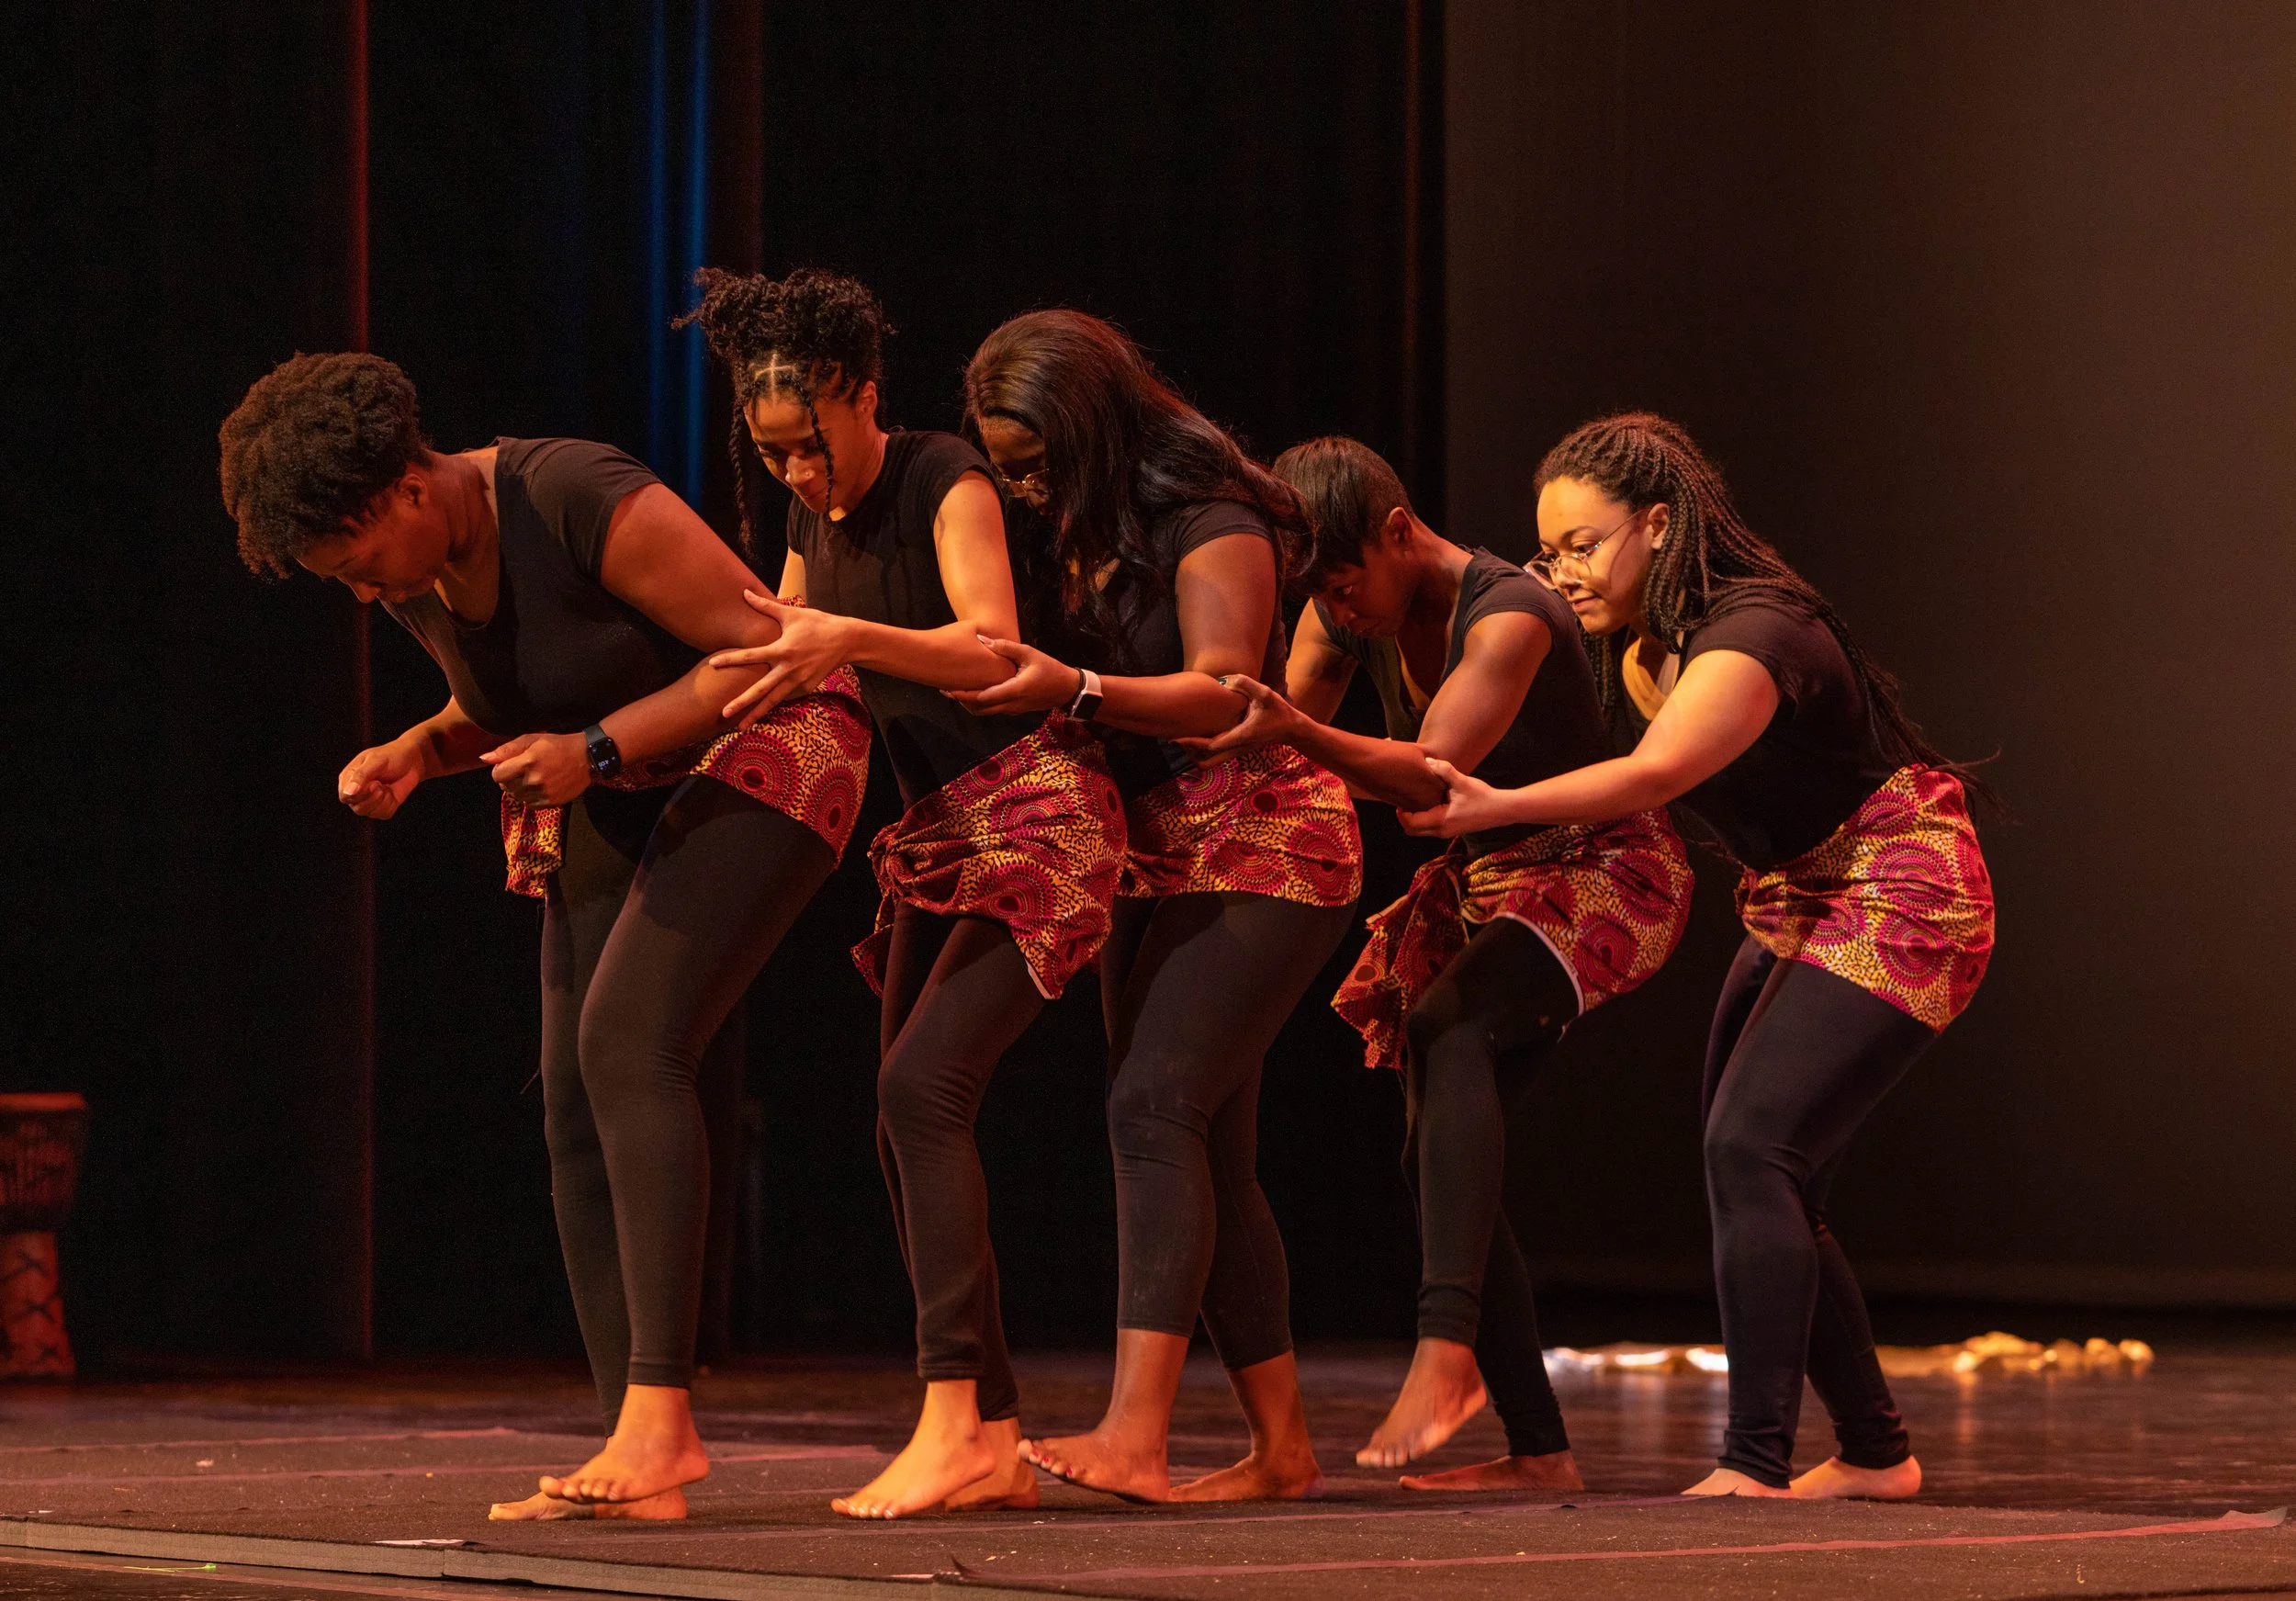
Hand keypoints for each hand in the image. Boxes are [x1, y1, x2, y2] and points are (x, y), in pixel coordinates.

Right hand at [337, 740, 426, 819]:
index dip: (358, 795)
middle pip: (358, 808)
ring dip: (383, 800)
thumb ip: (360, 775)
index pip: (344, 797)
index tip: (372, 784)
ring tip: (386, 786)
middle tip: (381, 784)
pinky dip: (391, 804)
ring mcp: (369, 801)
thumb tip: (349, 792)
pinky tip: (392, 792)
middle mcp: (356, 792)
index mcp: (348, 778)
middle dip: (373, 798)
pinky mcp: (383, 807)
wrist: (412, 761)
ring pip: (371, 813)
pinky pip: (384, 814)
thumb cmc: (391, 756)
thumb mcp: (376, 761)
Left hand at [483, 731, 592, 806]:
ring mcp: (543, 793)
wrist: (587, 758)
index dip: (500, 769)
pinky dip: (530, 797)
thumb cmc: (557, 745)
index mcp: (527, 761)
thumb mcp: (531, 739)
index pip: (497, 775)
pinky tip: (540, 786)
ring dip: (520, 788)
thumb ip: (506, 749)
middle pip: (505, 786)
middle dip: (510, 778)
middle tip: (524, 769)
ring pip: (516, 796)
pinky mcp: (551, 802)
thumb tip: (484, 758)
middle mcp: (533, 779)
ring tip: (534, 777)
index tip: (510, 764)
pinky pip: (529, 804)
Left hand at [708, 591, 846, 724]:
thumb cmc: (817, 623)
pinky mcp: (807, 687)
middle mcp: (788, 669)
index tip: (712, 665)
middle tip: (723, 713)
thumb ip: (765, 606)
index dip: (731, 660)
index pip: (750, 656)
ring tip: (740, 726)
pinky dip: (774, 702)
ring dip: (756, 714)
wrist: (846, 640)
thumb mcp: (791, 614)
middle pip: (760, 689)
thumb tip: (745, 592)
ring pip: (773, 700)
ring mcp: (799, 681)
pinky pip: (787, 695)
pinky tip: (762, 711)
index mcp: (782, 649)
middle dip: (741, 702)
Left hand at [945, 637, 1076, 714]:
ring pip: (985, 712)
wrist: (1068, 689)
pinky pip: (993, 710)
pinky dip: (980, 704)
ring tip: (955, 692)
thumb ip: (1005, 647)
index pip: (984, 697)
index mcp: (1015, 690)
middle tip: (945, 690)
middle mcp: (1012, 704)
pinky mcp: (1015, 710)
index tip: (948, 687)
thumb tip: (982, 639)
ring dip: (969, 704)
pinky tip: (973, 692)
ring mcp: (1013, 710)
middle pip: (980, 709)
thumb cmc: (1050, 669)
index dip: (964, 695)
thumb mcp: (1029, 653)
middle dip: (961, 701)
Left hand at [1175, 673, 1299, 758]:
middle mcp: (1237, 747)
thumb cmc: (1280, 712)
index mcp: (1241, 736)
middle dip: (1190, 753)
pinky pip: (1216, 755)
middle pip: (1206, 761)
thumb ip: (1246, 684)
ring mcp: (1237, 750)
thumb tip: (1225, 679)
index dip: (1192, 742)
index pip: (1211, 745)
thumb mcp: (1265, 693)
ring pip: (1210, 762)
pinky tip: (1199, 735)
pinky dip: (1204, 751)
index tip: (1176, 738)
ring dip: (1196, 754)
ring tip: (1185, 738)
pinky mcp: (1237, 749)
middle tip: (1177, 739)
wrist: (1292, 729)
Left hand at [1397, 756, 1510, 837]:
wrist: (1501, 810)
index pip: (1411, 823)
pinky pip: (1429, 828)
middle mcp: (1441, 830)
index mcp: (1441, 821)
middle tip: (1402, 800)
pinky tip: (1426, 803)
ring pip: (1420, 831)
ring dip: (1413, 819)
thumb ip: (1444, 770)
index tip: (1400, 799)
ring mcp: (1446, 832)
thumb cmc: (1482, 797)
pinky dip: (1423, 819)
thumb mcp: (1462, 782)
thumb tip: (1428, 760)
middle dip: (1404, 818)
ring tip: (1412, 801)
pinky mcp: (1451, 830)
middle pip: (1412, 830)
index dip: (1401, 813)